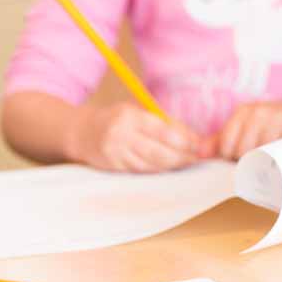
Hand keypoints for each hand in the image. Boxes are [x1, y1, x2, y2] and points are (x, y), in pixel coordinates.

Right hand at [67, 103, 202, 172]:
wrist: (81, 132)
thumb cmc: (117, 118)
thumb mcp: (138, 111)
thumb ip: (164, 122)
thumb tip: (193, 137)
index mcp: (130, 116)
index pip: (163, 131)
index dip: (184, 141)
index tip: (199, 145)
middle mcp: (121, 135)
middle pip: (158, 152)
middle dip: (181, 157)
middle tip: (197, 158)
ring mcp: (115, 154)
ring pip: (150, 164)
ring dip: (172, 166)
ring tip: (187, 163)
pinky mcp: (113, 167)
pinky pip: (140, 171)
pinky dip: (157, 170)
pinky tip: (169, 168)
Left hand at [206, 98, 281, 160]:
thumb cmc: (273, 125)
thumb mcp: (246, 127)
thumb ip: (220, 141)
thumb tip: (198, 154)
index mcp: (243, 112)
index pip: (227, 146)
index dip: (233, 158)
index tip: (244, 157)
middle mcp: (258, 112)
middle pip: (243, 151)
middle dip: (249, 161)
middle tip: (261, 158)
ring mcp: (276, 118)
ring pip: (260, 153)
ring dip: (265, 161)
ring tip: (272, 157)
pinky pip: (279, 151)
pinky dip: (279, 158)